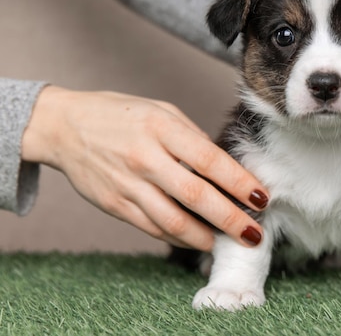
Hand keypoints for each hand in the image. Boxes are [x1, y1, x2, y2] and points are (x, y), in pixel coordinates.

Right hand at [21, 86, 268, 250]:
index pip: (210, 160)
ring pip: (174, 221)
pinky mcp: (115, 205)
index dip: (239, 182)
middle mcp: (145, 157)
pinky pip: (154, 229)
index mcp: (161, 128)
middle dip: (230, 219)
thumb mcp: (161, 111)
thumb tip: (224, 168)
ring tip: (228, 243)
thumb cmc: (119, 115)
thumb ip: (192, 138)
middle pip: (196, 196)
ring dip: (206, 237)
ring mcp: (128, 184)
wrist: (63, 127)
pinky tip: (198, 239)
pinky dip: (180, 238)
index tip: (261, 198)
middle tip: (253, 234)